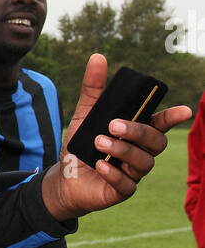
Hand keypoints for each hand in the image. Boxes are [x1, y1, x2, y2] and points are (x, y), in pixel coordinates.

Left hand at [39, 54, 191, 220]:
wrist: (63, 178)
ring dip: (122, 150)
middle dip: (137, 132)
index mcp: (136, 133)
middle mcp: (140, 152)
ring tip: (98, 143)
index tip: (185, 111)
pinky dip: (113, 174)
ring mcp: (134, 173)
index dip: (173, 117)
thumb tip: (98, 56)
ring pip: (143, 162)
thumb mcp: (84, 114)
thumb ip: (93, 89)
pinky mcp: (122, 190)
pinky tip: (99, 165)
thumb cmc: (81, 145)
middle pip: (156, 142)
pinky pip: (126, 184)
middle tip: (112, 125)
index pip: (160, 123)